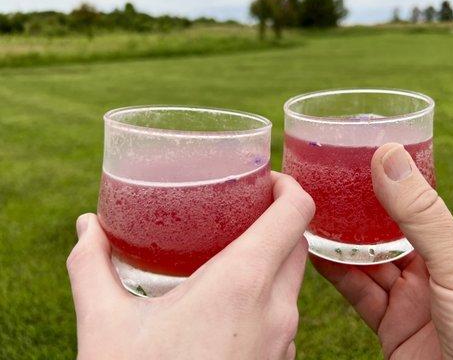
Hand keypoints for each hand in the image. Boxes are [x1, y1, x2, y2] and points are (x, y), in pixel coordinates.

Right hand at [67, 172, 314, 359]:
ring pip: (293, 281)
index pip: (296, 214)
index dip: (290, 186)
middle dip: (278, 219)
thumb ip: (93, 265)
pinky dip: (267, 295)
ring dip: (273, 258)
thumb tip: (85, 226)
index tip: (268, 179)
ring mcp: (283, 342)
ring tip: (231, 249)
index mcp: (242, 285)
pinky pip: (284, 314)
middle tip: (243, 208)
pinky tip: (231, 300)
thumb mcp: (106, 324)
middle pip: (297, 244)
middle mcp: (276, 311)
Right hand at [312, 143, 452, 359]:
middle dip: (354, 214)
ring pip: (367, 264)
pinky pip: (360, 295)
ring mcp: (412, 301)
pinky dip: (337, 276)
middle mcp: (433, 271)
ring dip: (339, 244)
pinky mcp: (394, 329)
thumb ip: (421, 214)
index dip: (381, 185)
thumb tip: (389, 155)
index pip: (413, 206)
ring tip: (309, 217)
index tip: (348, 162)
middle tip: (320, 188)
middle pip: (384, 234)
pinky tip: (316, 256)